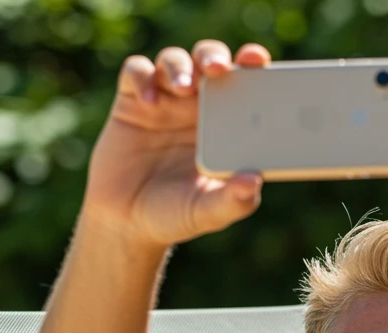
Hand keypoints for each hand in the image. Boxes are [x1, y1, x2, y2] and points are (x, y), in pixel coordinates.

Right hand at [82, 39, 269, 247]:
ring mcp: (165, 102)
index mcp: (225, 128)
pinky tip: (149, 100)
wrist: (127, 221)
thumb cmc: (176, 215)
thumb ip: (233, 200)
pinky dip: (142, 76)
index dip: (251, 69)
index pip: (243, 88)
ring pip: (175, 61)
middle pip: (209, 62)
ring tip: (183, 87)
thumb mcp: (208, 213)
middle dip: (215, 56)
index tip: (259, 62)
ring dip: (180, 65)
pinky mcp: (132, 102)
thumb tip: (254, 181)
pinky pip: (136, 72)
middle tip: (218, 68)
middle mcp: (197, 109)